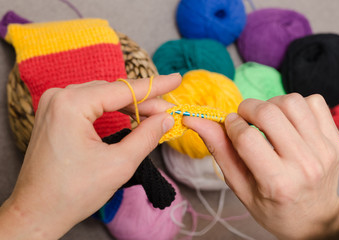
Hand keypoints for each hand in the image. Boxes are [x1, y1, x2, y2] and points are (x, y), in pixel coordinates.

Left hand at [0, 74, 180, 238]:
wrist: (37, 211)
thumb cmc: (73, 192)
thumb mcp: (119, 164)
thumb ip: (147, 136)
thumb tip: (166, 118)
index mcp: (71, 104)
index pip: (123, 90)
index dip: (154, 86)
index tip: (176, 80)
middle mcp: (59, 96)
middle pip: (113, 91)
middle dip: (143, 100)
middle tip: (168, 109)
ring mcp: (54, 104)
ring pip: (102, 96)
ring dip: (129, 104)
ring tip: (154, 113)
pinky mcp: (55, 114)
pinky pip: (90, 104)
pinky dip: (112, 109)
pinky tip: (129, 114)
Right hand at [185, 93, 338, 238]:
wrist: (314, 219)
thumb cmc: (272, 206)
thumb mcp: (239, 185)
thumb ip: (219, 150)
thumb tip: (195, 120)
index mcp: (277, 183)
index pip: (247, 137)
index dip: (231, 125)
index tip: (229, 126)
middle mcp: (304, 165)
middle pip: (269, 113)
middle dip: (248, 108)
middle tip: (244, 119)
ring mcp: (324, 150)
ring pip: (292, 101)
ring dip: (272, 104)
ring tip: (267, 120)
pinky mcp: (335, 140)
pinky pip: (315, 101)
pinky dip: (297, 105)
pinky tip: (288, 121)